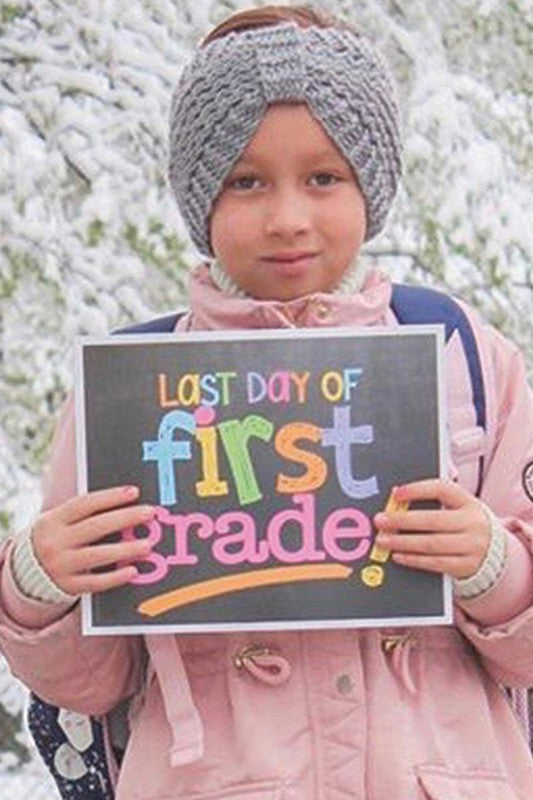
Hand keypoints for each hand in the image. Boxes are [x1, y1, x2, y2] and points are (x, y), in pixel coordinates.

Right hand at [32, 485, 153, 594]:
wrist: (26, 572)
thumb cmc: (55, 539)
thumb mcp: (59, 522)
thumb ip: (85, 514)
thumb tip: (124, 505)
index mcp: (53, 520)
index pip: (85, 504)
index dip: (111, 497)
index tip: (134, 492)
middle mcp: (55, 542)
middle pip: (96, 526)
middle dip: (126, 518)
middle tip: (149, 513)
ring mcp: (60, 565)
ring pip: (98, 555)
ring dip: (126, 549)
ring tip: (147, 545)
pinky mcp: (68, 586)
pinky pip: (96, 582)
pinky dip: (115, 577)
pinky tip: (133, 570)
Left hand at [374, 479, 489, 578]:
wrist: (494, 553)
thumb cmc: (465, 524)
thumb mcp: (459, 507)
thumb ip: (435, 498)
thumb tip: (399, 493)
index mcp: (468, 502)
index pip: (442, 489)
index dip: (418, 490)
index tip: (396, 494)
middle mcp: (472, 523)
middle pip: (432, 520)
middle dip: (402, 520)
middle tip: (381, 520)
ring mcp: (471, 546)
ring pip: (431, 544)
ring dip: (403, 542)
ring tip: (383, 540)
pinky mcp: (465, 566)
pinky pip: (435, 563)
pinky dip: (414, 560)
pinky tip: (398, 555)